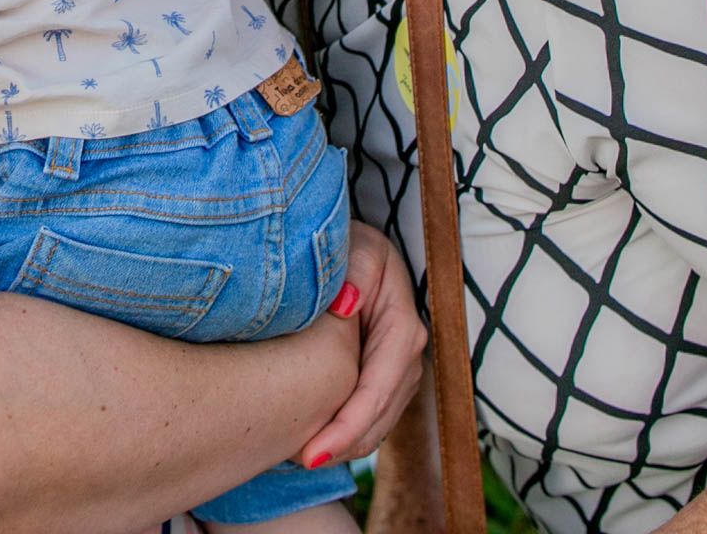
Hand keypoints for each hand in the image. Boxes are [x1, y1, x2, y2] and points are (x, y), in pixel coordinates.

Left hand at [299, 221, 426, 466]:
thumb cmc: (346, 244)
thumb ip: (352, 272)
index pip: (378, 386)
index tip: (314, 452)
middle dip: (344, 443)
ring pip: (379, 421)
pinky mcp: (384, 374)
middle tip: (299, 462)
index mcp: (402, 323)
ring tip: (300, 457)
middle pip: (382, 413)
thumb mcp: (352, 247)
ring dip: (346, 444)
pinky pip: (371, 414)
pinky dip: (347, 433)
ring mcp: (399, 366)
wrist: (349, 244)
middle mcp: (408, 351)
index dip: (349, 424)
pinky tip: (314, 441)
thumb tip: (348, 306)